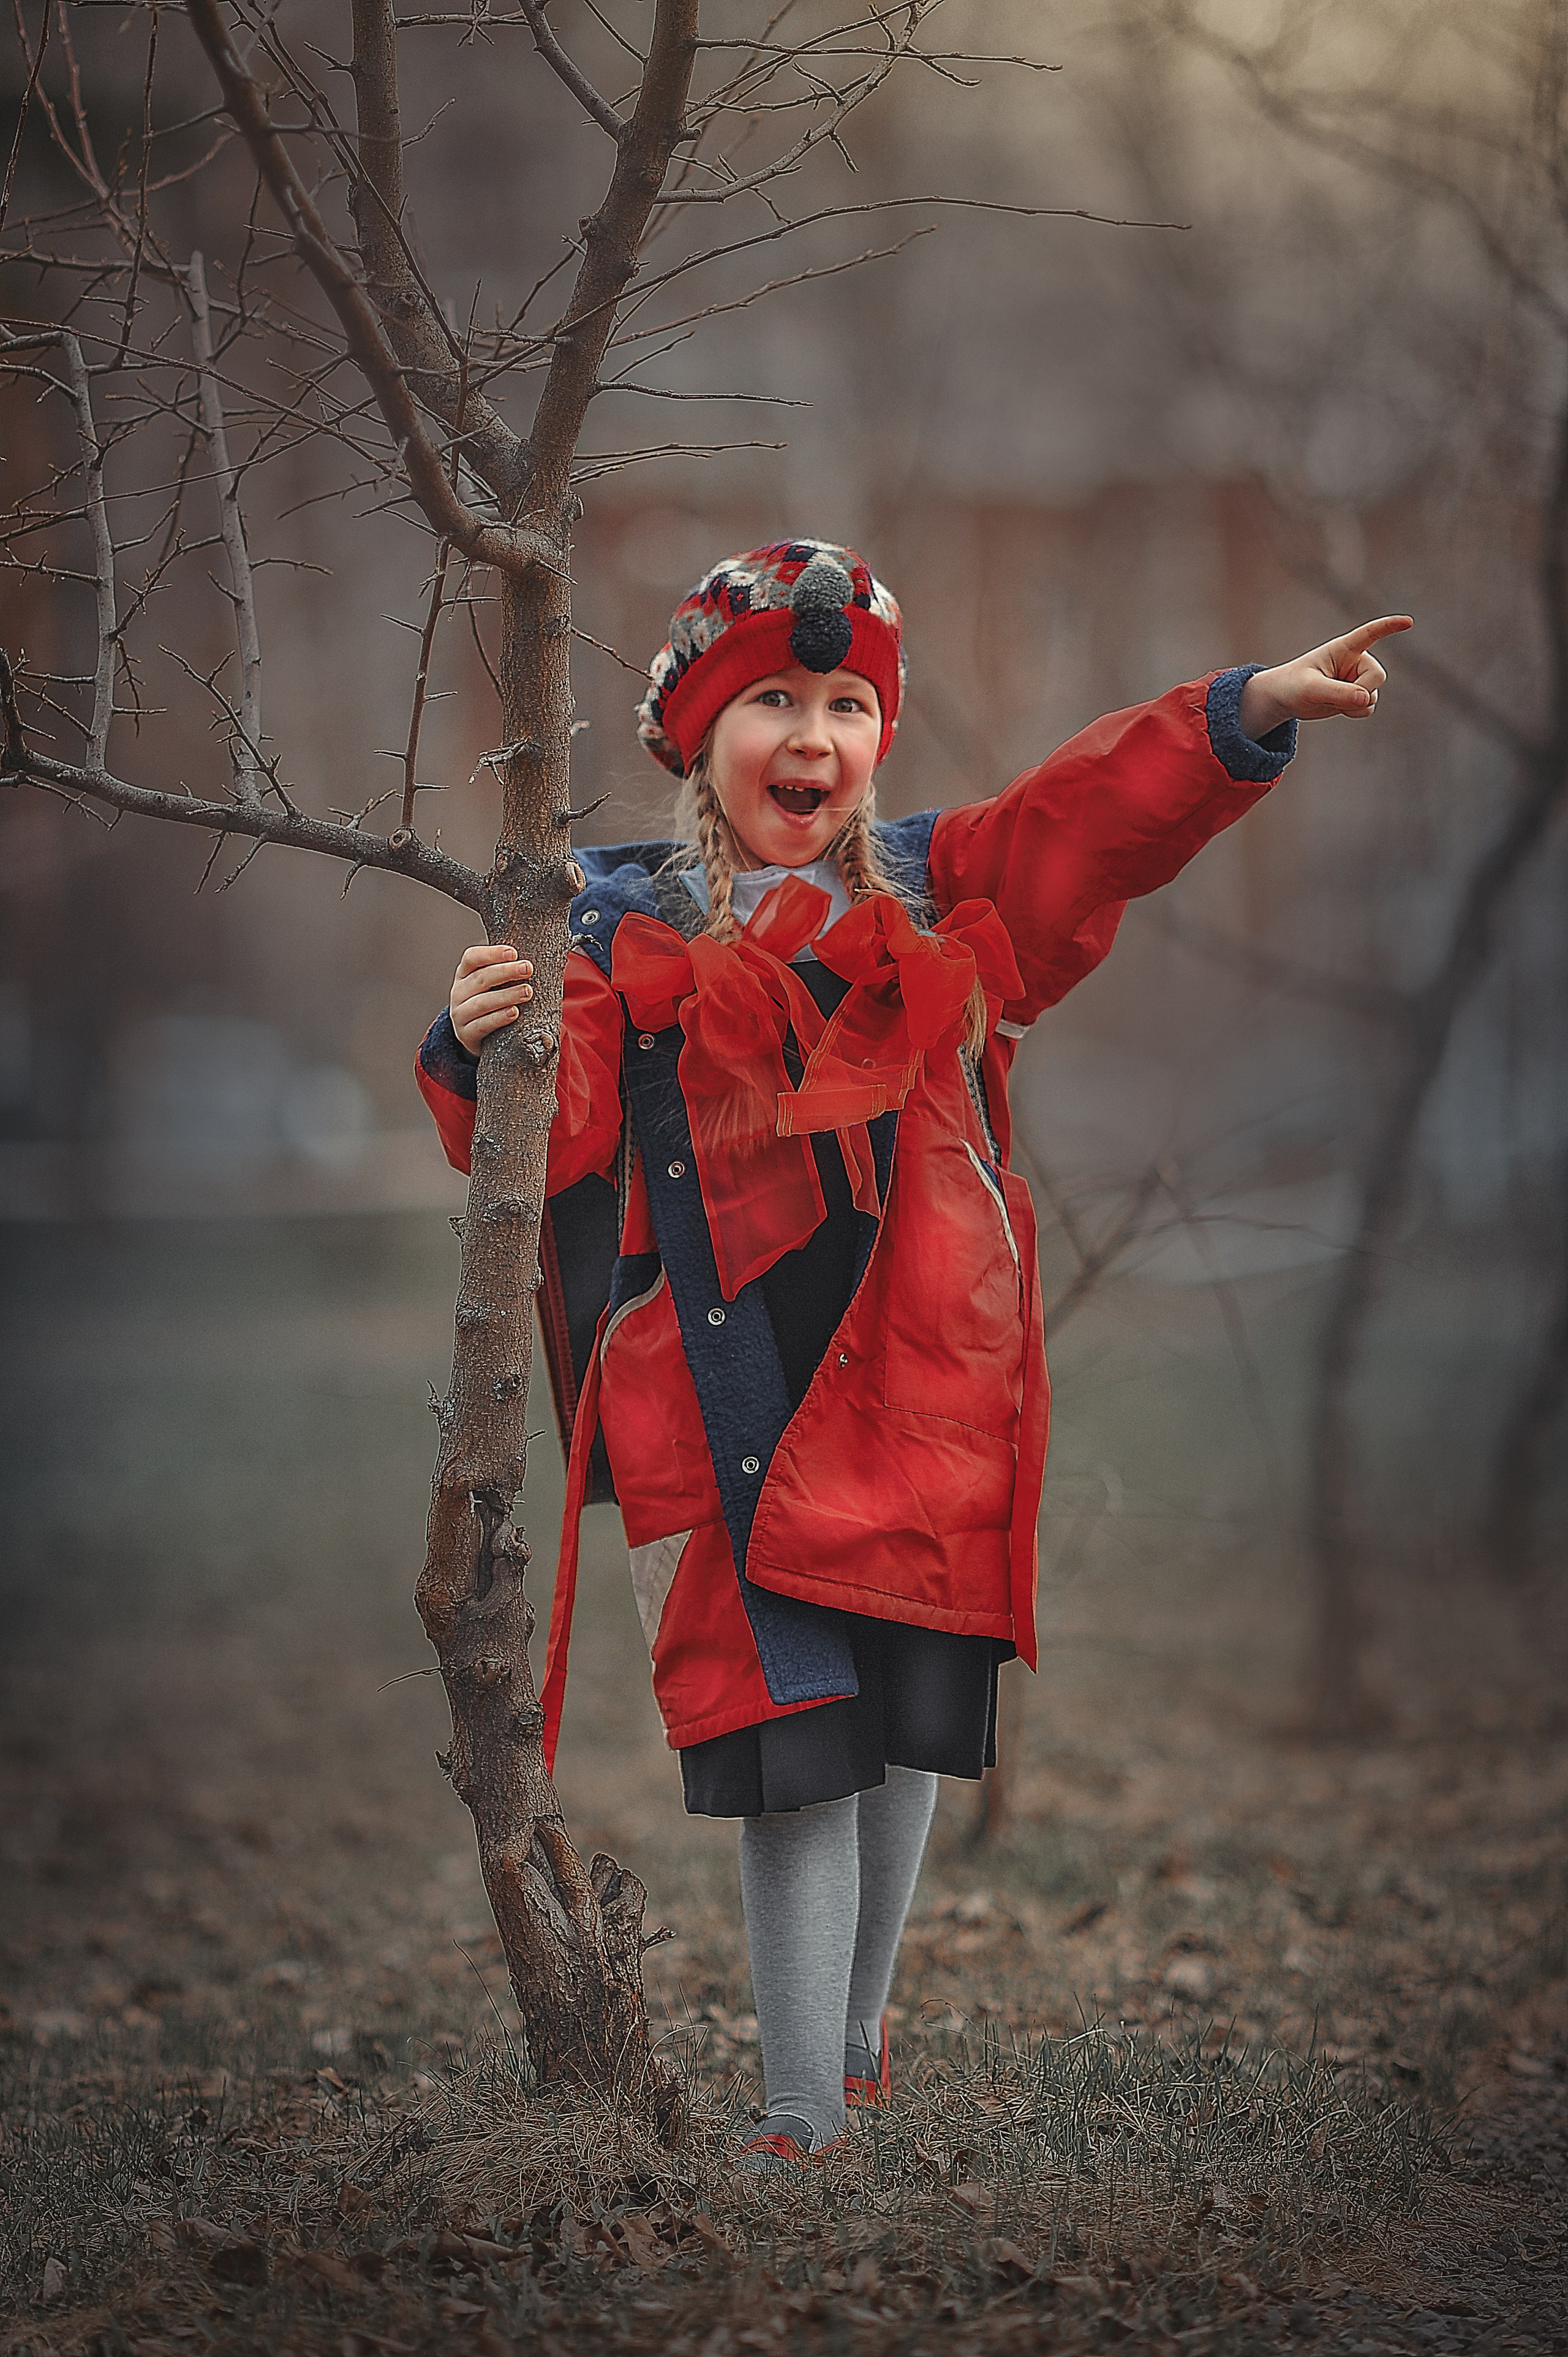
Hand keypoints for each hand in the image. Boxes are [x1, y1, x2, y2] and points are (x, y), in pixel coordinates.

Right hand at [450, 942, 533, 1052]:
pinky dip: (499, 1018)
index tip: (514, 953)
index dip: (491, 954)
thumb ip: (508, 971)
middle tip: (528, 968)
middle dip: (506, 972)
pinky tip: (515, 1012)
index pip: (472, 957)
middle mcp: (458, 992)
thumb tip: (542, 955)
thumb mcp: (494, 984)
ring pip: (482, 1002)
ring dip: (506, 995)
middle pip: (481, 978)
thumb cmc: (493, 1002)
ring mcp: (460, 1014)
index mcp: (465, 973)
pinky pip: (482, 1025)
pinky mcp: (466, 1034)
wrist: (478, 1035)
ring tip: (527, 991)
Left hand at [1238, 615, 1412, 739]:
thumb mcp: (1311, 689)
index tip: (1408, 622)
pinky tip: (1336, 706)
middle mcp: (1356, 661)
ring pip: (1373, 696)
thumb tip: (1366, 699)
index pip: (1371, 633)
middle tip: (1332, 693)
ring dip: (1352, 704)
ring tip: (1328, 698)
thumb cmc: (1293, 685)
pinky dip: (1353, 712)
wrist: (1285, 698)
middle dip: (1360, 691)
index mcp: (1344, 648)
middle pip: (1378, 677)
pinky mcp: (1357, 695)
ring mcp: (1358, 679)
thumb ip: (1337, 693)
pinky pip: (1367, 708)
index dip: (1389, 627)